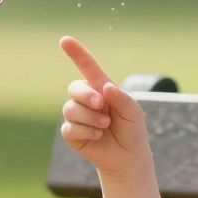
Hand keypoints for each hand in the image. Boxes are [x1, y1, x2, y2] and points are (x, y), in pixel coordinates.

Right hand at [58, 36, 152, 183]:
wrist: (128, 156)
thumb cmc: (132, 130)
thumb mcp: (133, 111)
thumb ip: (121, 98)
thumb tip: (104, 87)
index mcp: (101, 88)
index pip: (87, 67)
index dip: (76, 53)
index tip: (65, 40)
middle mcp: (86, 99)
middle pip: (74, 88)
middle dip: (86, 96)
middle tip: (101, 105)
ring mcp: (77, 116)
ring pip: (71, 109)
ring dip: (91, 118)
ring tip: (105, 126)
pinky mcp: (71, 133)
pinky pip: (69, 127)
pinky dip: (86, 131)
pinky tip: (97, 136)